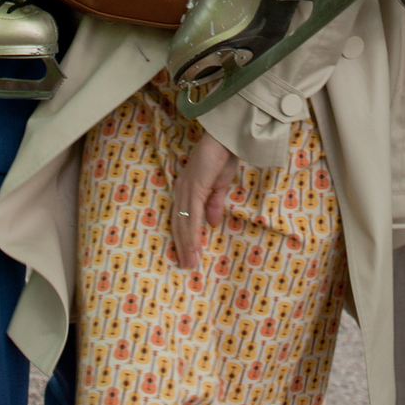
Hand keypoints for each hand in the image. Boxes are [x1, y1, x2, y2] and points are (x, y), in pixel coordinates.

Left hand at [171, 132, 238, 268]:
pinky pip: (192, 217)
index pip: (181, 217)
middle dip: (182, 246)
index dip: (183, 236)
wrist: (226, 139)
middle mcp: (181, 190)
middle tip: (185, 265)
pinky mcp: (194, 189)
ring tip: (190, 263)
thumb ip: (214, 204)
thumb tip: (212, 224)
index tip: (186, 254)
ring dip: (186, 245)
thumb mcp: (220, 185)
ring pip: (183, 223)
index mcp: (186, 189)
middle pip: (178, 223)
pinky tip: (194, 247)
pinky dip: (193, 234)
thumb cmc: (223, 156)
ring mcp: (186, 190)